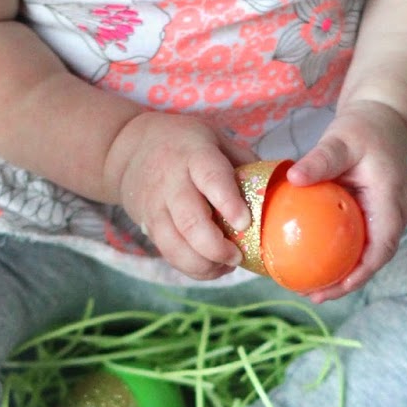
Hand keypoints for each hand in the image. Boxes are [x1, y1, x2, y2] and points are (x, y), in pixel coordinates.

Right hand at [106, 112, 255, 279]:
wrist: (128, 148)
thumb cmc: (184, 143)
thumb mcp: (215, 138)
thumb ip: (244, 161)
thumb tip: (278, 187)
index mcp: (194, 156)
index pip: (211, 179)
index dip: (228, 203)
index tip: (245, 223)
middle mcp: (172, 183)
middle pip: (191, 223)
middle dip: (217, 247)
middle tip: (238, 256)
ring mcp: (157, 208)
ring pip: (176, 246)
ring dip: (205, 265)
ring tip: (227, 265)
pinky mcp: (148, 227)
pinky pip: (169, 255)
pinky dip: (193, 268)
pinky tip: (212, 267)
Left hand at [286, 99, 406, 300]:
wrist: (383, 119)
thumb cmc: (364, 128)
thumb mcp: (342, 139)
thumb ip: (321, 159)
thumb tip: (294, 178)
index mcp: (391, 201)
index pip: (382, 246)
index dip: (363, 271)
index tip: (339, 286)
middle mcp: (393, 214)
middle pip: (374, 258)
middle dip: (348, 282)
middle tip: (314, 295)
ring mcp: (384, 217)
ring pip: (366, 253)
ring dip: (343, 273)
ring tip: (311, 288)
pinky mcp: (372, 215)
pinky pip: (357, 241)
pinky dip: (338, 255)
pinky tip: (312, 260)